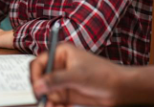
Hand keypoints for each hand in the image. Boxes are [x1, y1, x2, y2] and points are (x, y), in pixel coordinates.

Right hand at [31, 43, 153, 106]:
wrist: (119, 89)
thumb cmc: (102, 75)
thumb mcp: (77, 76)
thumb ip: (55, 80)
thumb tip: (37, 86)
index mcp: (60, 53)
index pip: (39, 62)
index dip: (35, 75)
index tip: (35, 88)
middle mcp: (59, 66)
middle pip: (39, 78)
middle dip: (39, 90)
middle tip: (40, 101)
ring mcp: (62, 80)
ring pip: (45, 92)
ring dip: (46, 101)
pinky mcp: (66, 93)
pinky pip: (53, 100)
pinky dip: (53, 105)